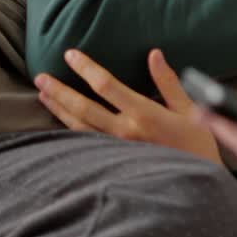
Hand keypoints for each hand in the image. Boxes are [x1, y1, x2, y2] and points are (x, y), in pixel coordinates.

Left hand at [35, 48, 220, 163]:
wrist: (195, 182)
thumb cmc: (196, 143)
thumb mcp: (187, 108)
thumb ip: (167, 81)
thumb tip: (154, 54)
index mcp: (143, 113)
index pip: (106, 85)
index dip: (86, 68)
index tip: (70, 54)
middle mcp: (124, 131)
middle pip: (83, 107)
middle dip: (59, 90)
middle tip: (40, 76)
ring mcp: (116, 149)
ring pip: (79, 127)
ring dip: (58, 109)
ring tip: (42, 95)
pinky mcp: (114, 160)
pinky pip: (85, 142)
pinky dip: (69, 129)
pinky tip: (61, 120)